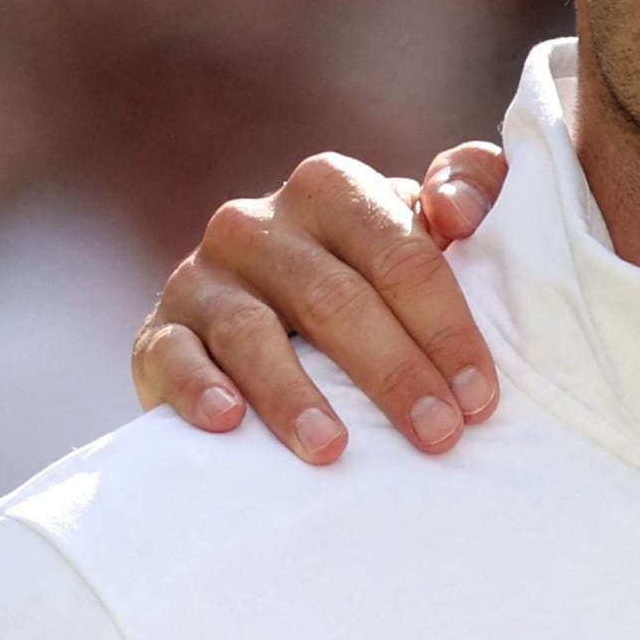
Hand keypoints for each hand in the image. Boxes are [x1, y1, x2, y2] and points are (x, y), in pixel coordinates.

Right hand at [133, 142, 512, 460]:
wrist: (273, 329)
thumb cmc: (376, 281)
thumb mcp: (429, 230)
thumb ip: (472, 191)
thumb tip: (455, 209)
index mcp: (331, 189)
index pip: (400, 254)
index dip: (446, 327)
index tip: (480, 398)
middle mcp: (258, 224)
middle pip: (333, 297)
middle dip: (393, 372)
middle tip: (437, 435)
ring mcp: (201, 276)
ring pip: (249, 331)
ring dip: (293, 394)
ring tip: (334, 449)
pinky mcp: (159, 333)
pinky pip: (172, 356)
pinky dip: (198, 387)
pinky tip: (227, 421)